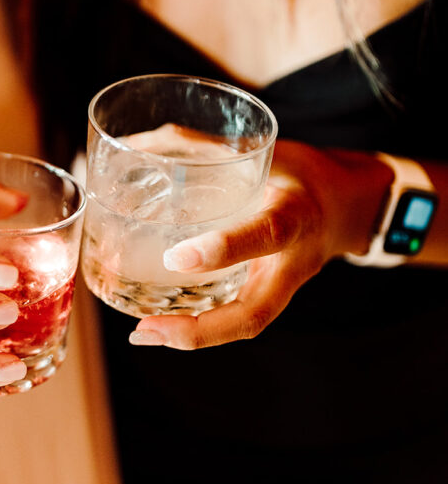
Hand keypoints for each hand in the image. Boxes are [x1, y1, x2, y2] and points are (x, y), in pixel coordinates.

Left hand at [129, 141, 392, 349]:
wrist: (346, 207)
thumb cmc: (301, 175)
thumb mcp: (265, 151)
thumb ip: (206, 148)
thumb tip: (136, 145)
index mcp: (297, 215)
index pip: (267, 235)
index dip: (224, 249)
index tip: (176, 257)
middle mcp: (292, 261)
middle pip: (253, 312)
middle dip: (199, 329)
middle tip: (146, 329)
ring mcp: (283, 286)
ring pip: (243, 325)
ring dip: (192, 337)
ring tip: (145, 333)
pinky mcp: (269, 295)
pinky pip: (235, 319)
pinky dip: (198, 328)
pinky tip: (160, 326)